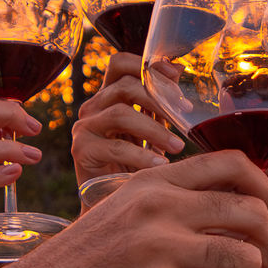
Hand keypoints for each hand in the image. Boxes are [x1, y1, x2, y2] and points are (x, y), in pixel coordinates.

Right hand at [71, 52, 183, 184]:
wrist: (113, 204)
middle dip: (160, 99)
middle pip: (125, 86)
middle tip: (185, 116)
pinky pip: (115, 147)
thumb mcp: (152, 130)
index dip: (146, 63)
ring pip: (120, 113)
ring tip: (177, 146)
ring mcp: (84, 127)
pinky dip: (141, 156)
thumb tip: (180, 71)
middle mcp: (94, 107)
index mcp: (109, 96)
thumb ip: (160, 104)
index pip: (121, 64)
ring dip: (154, 129)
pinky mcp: (81, 150)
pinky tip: (161, 164)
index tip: (175, 73)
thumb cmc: (136, 165)